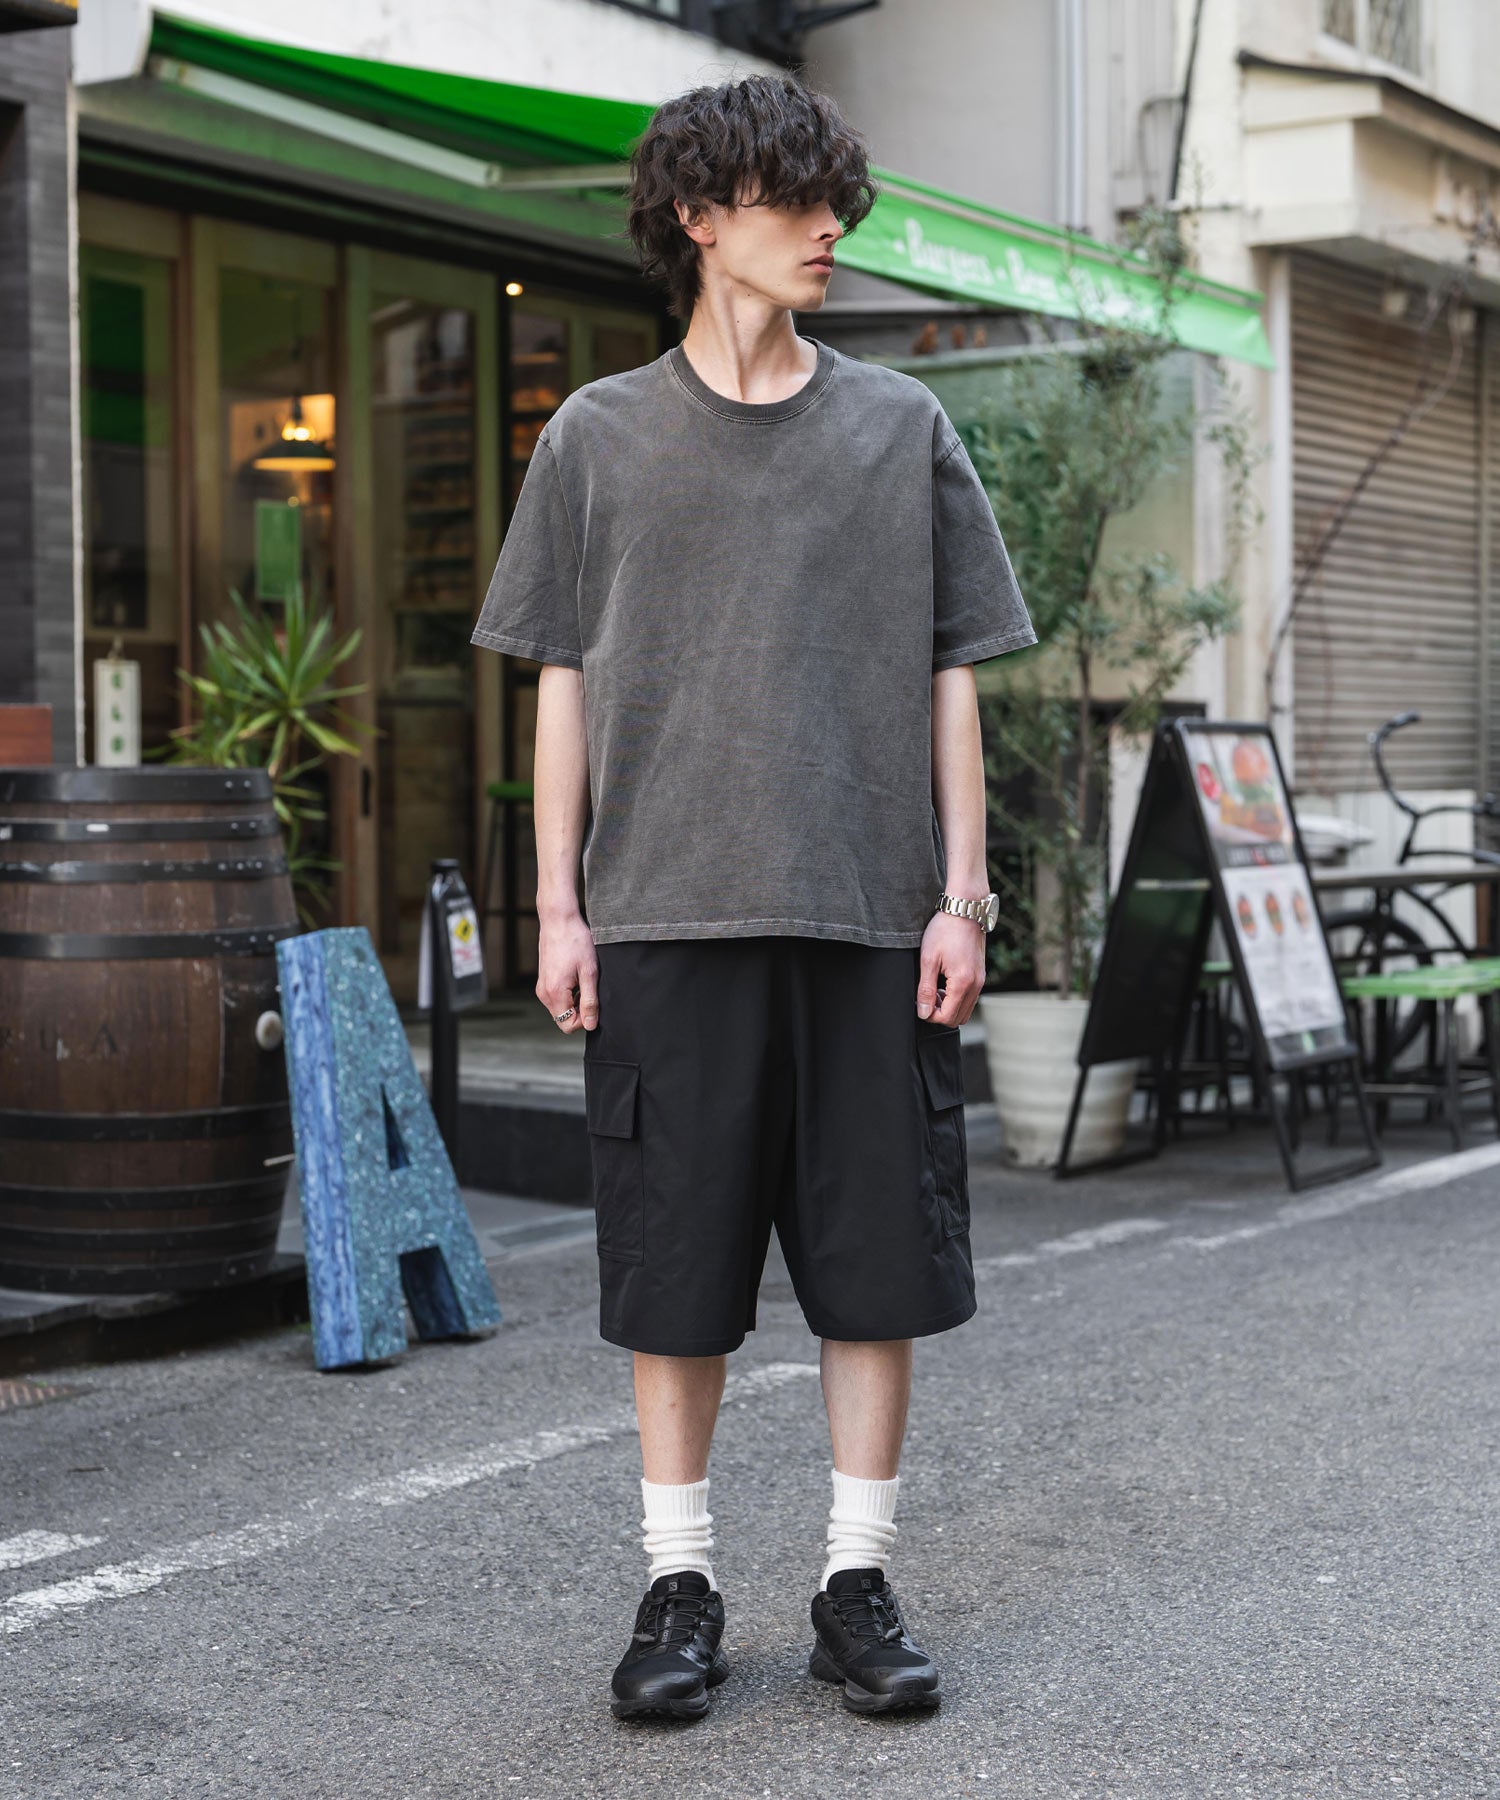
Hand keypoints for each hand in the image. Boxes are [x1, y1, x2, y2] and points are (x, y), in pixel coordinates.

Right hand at [537, 912, 598, 1032]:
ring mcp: (541, 987)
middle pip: (563, 1019)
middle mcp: (544, 993)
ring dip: (574, 1001)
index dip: (585, 1019)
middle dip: (579, 1011)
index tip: (593, 1001)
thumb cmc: (576, 942)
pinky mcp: (543, 981)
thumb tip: (591, 1025)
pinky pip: (557, 998)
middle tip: (589, 989)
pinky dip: (568, 994)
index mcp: (554, 993)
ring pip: (560, 1009)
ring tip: (583, 980)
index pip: (568, 1025)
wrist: (558, 920)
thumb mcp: (589, 972)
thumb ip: (589, 1001)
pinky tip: (576, 977)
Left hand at [916, 910, 985, 1025]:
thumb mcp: (929, 960)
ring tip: (935, 989)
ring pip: (965, 1010)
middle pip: (958, 1018)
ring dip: (949, 1006)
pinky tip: (944, 983)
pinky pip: (970, 998)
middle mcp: (976, 985)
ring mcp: (981, 981)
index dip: (930, 1015)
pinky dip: (957, 997)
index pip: (947, 1017)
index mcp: (963, 983)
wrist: (964, 910)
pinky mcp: (981, 975)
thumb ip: (926, 990)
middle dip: (940, 1013)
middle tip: (926, 997)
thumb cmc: (945, 930)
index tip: (920, 1003)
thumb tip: (924, 1012)